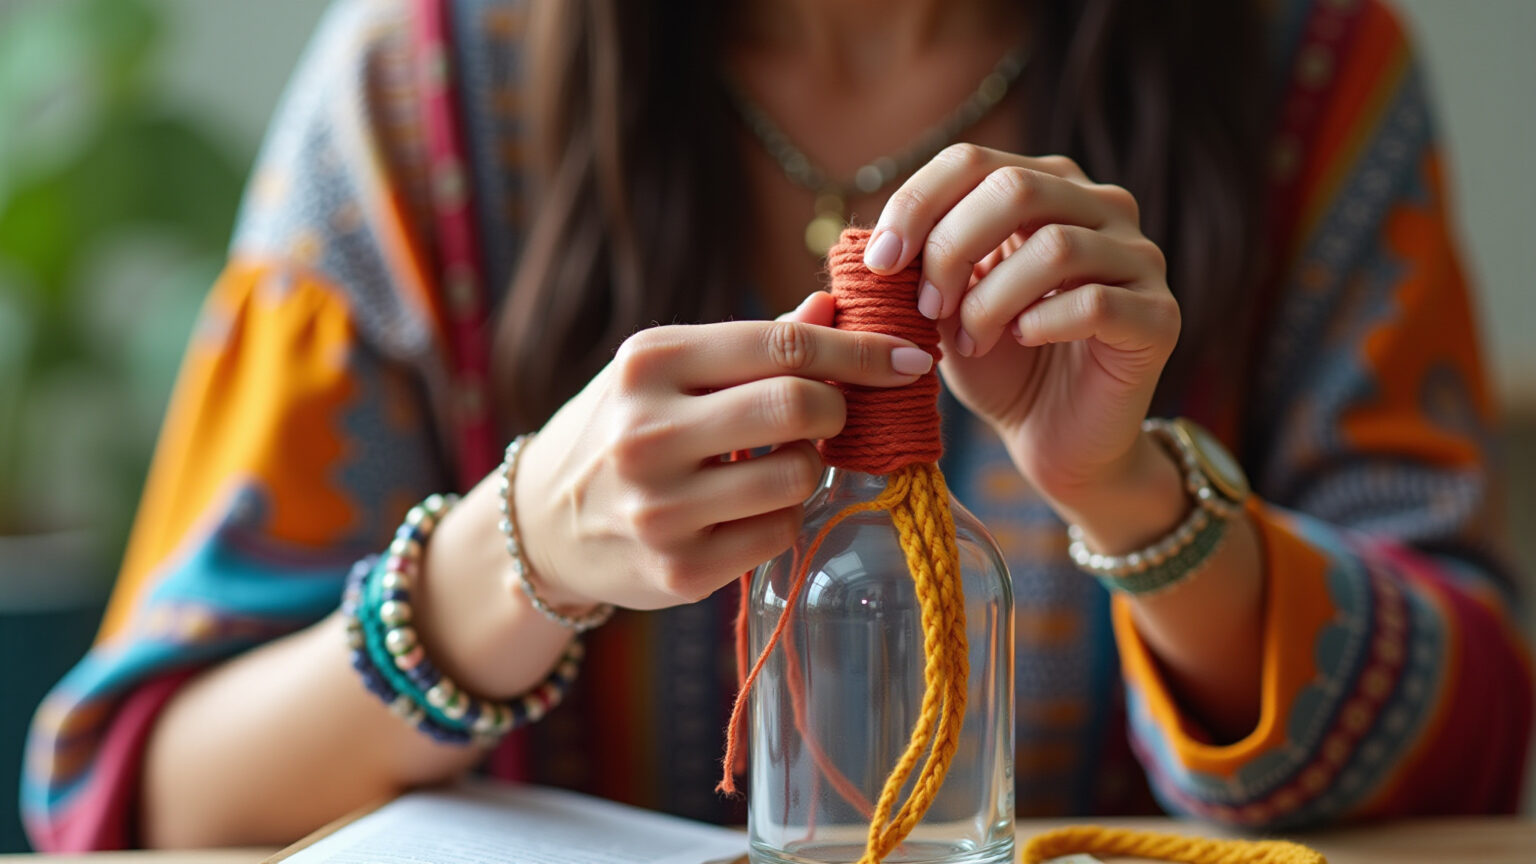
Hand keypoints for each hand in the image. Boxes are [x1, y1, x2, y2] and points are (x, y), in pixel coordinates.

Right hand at [512, 295, 934, 610]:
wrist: (542, 523)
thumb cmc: (622, 427)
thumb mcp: (668, 370)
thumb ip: (754, 342)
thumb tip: (836, 307)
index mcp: (649, 362)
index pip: (784, 345)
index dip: (861, 351)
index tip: (909, 360)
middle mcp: (646, 432)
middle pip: (799, 407)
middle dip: (838, 408)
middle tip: (831, 414)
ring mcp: (661, 508)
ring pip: (798, 477)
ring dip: (811, 467)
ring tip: (777, 462)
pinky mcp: (679, 570)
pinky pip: (779, 533)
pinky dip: (783, 516)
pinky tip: (748, 507)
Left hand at [865, 144, 1179, 508]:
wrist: (1054, 435)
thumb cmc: (998, 361)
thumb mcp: (945, 305)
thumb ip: (919, 264)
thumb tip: (874, 242)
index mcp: (1047, 186)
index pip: (973, 160)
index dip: (915, 204)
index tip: (879, 264)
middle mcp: (1102, 206)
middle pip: (1014, 188)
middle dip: (951, 249)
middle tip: (924, 309)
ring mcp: (1139, 258)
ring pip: (1056, 247)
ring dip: (991, 299)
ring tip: (969, 341)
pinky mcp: (1158, 316)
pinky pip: (1095, 303)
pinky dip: (1041, 324)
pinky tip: (1021, 342)